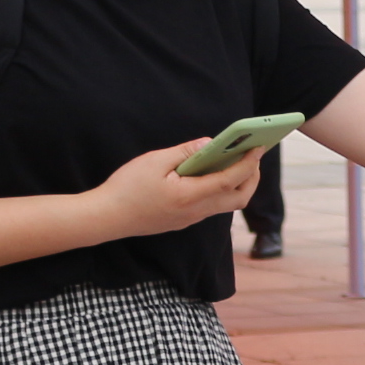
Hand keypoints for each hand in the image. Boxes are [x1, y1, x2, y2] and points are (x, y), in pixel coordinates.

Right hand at [89, 138, 270, 240]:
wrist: (107, 217)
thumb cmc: (127, 188)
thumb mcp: (155, 161)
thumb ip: (186, 152)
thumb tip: (211, 143)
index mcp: (190, 196)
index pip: (229, 181)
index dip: (248, 164)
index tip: (258, 148)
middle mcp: (196, 212)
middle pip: (238, 198)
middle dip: (251, 177)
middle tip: (252, 155)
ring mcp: (191, 219)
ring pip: (226, 204)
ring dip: (236, 184)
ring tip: (236, 161)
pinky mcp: (184, 220)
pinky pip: (211, 205)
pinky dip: (220, 189)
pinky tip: (212, 173)